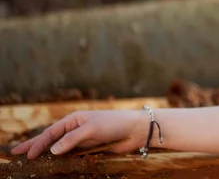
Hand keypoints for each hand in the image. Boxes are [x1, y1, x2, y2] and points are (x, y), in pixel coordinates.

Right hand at [11, 109, 146, 158]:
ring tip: (32, 162)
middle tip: (18, 154)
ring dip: (47, 155)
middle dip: (35, 146)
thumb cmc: (114, 123)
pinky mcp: (89, 149)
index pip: (51, 133)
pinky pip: (72, 156)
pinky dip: (62, 160)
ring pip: (60, 149)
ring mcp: (81, 140)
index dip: (37, 143)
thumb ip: (71, 140)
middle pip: (51, 140)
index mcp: (74, 120)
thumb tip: (52, 151)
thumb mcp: (91, 129)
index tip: (25, 154)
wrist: (135, 130)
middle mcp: (75, 129)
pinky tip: (53, 165)